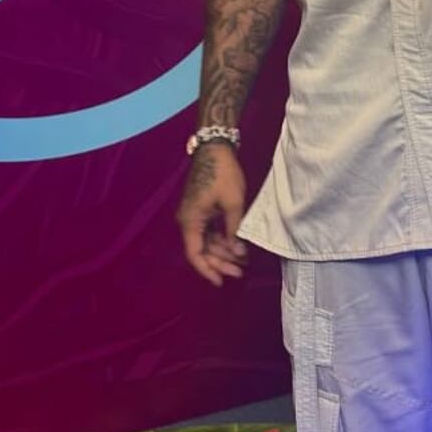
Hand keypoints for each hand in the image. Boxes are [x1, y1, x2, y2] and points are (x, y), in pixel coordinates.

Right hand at [177, 144, 248, 285]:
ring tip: (243, 261)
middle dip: (220, 262)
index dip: (208, 270)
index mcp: (190, 221)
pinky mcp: (201, 210)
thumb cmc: (223, 174)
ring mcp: (194, 215)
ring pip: (206, 242)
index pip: (195, 254)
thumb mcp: (233, 204)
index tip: (221, 281)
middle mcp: (188, 221)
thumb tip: (238, 252)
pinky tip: (236, 247)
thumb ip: (234, 230)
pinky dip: (222, 240)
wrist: (215, 149)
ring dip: (223, 252)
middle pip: (202, 250)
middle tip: (240, 272)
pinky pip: (209, 231)